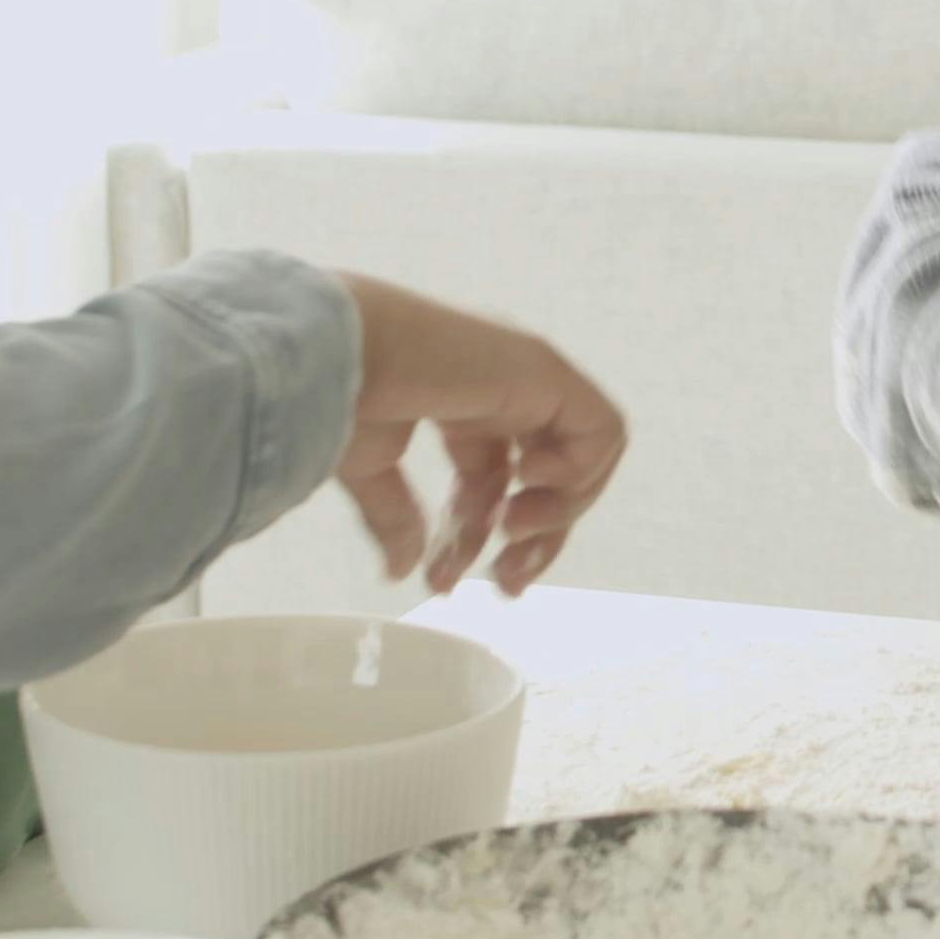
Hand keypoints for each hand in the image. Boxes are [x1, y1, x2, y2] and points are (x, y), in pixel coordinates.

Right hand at [330, 273, 627, 595]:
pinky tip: (521, 486)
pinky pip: (601, 431)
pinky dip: (576, 472)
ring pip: (585, 460)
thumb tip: (402, 567)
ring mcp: (531, 380)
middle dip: (531, 540)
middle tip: (504, 582)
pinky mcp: (549, 372)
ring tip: (509, 532)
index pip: (499, 480)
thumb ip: (395, 517)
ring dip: (554, 514)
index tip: (448, 580)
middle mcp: (504, 391)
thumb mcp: (369, 471)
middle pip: (548, 479)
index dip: (481, 536)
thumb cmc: (339, 397)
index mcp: (463, 408)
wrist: (338, 356)